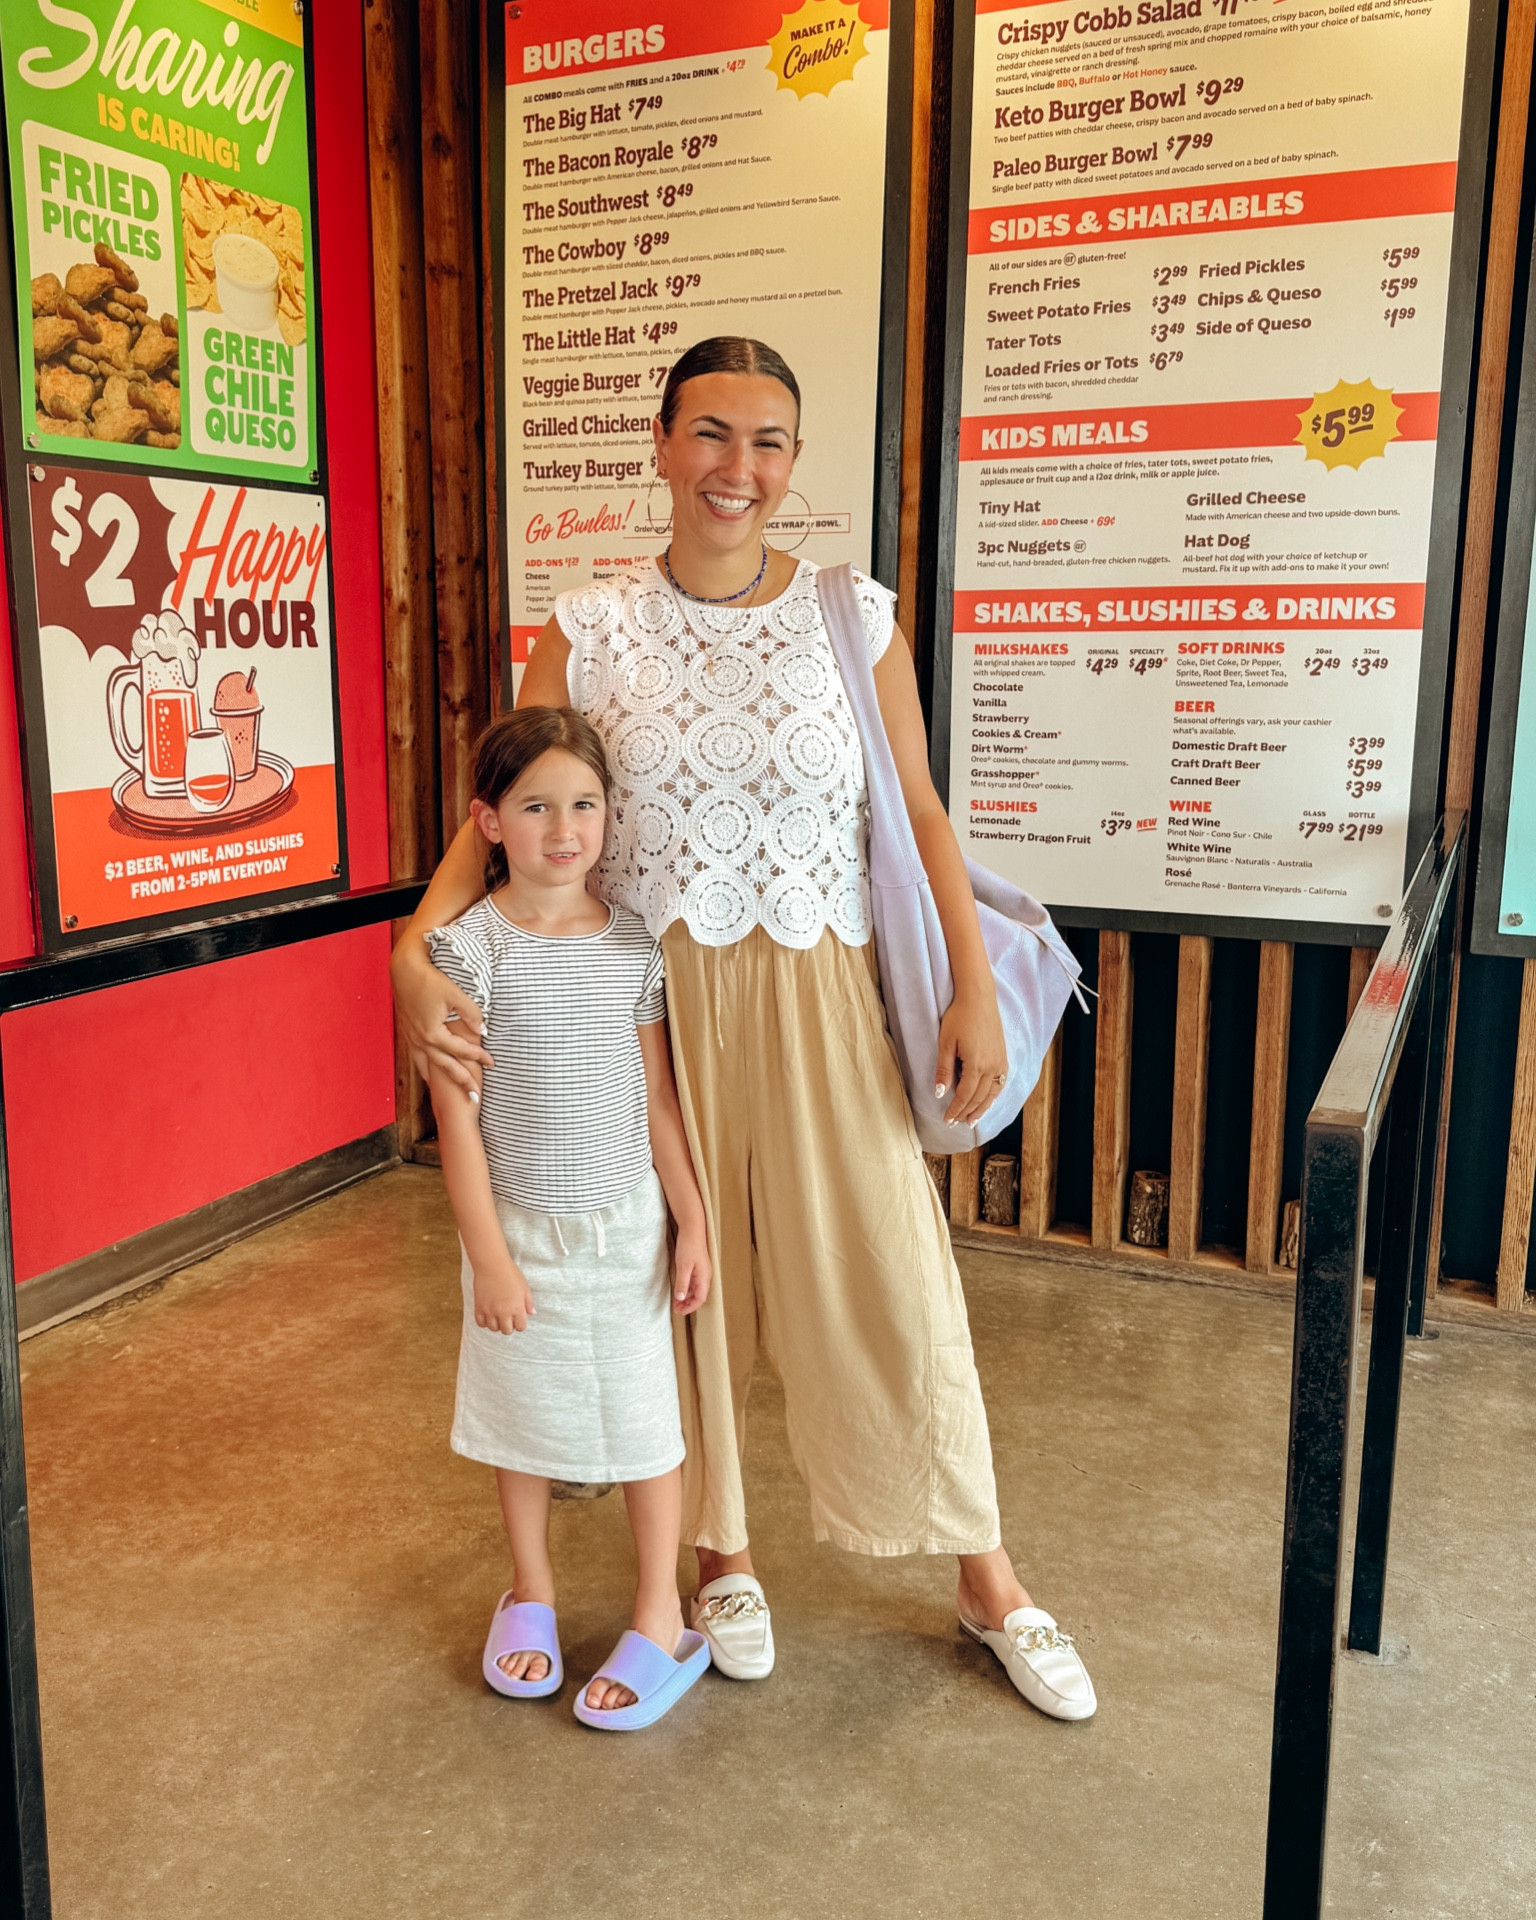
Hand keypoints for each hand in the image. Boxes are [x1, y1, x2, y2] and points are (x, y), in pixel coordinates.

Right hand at [393, 944, 493, 1094]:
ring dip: (440, 1081)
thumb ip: (471, 1014)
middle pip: (445, 1067)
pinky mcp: (407, 1033)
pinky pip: (417, 1058)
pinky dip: (426, 1070)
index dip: (479, 1057)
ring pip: (426, 1068)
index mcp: (433, 1033)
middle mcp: (420, 1041)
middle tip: (475, 1096)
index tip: (492, 1063)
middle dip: (462, 1082)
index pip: (461, 1051)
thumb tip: (483, 1031)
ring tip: (449, 1095)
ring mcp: (411, 1039)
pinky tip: (430, 1073)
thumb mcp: (455, 994)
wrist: (404, 969)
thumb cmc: (429, 979)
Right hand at [474, 1260, 533, 1333]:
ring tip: (497, 1314)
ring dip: (496, 1324)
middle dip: (509, 1325)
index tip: (518, 1317)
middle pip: (507, 1331)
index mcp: (517, 1308)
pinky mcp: (479, 1308)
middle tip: (508, 1316)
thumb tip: (532, 1313)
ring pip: (493, 1328)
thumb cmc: (510, 1273)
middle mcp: (503, 1312)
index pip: (521, 1327)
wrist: (491, 1264)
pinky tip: (488, 1313)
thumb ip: (528, 1302)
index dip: (520, 1323)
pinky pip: (481, 1323)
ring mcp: (490, 1311)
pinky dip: (484, 1321)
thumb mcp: (524, 1287)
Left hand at [671, 1219, 711, 1314]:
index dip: (691, 1307)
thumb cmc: (689, 1246)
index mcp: (704, 1277)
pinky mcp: (697, 1266)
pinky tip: (679, 1289)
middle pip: (699, 1296)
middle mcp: (705, 1276)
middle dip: (688, 1304)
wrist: (692, 1228)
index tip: (680, 1312)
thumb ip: (682, 1283)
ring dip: (686, 1297)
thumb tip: (680, 1299)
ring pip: (695, 1289)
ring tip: (676, 1301)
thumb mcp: (683, 1266)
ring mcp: (701, 1271)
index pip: (700, 1298)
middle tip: (676, 1309)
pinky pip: (693, 1282)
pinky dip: (686, 1288)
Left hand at [936, 987, 1008, 1127]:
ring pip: (992, 1093)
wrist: (978, 998)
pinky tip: (987, 1101)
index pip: (965, 1095)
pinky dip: (993, 1096)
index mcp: (976, 1064)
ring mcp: (1000, 1061)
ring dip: (982, 1108)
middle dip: (966, 1112)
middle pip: (978, 1098)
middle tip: (956, 1123)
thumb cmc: (959, 1017)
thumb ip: (944, 1070)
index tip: (947, 1120)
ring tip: (972, 1120)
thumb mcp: (945, 1043)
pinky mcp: (1003, 1056)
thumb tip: (939, 1093)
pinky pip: (1000, 1083)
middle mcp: (992, 1066)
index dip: (955, 1110)